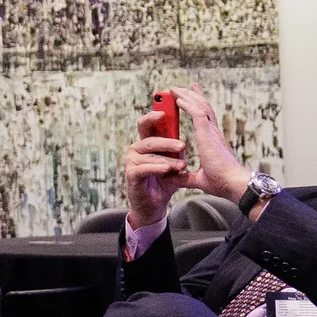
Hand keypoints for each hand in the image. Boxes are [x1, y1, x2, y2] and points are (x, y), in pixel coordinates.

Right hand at [121, 99, 193, 228]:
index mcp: (147, 142)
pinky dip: (158, 167)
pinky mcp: (131, 174)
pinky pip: (144, 167)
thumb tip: (185, 137)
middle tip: (183, 144)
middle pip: (147, 134)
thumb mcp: (174, 162)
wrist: (154, 205)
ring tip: (181, 165)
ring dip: (167, 158)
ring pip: (149, 152)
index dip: (155, 114)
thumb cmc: (163, 182)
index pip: (149, 123)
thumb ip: (176, 150)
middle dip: (166, 139)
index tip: (166, 110)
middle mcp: (137, 148)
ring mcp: (131, 160)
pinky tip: (168, 169)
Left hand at [172, 85, 252, 205]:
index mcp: (213, 140)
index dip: (198, 105)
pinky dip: (188, 105)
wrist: (232, 185)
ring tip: (173, 90)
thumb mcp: (198, 179)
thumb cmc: (222, 183)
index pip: (206, 117)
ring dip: (186, 96)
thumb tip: (171, 179)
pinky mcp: (208, 134)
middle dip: (191, 95)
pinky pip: (197, 113)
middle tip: (179, 88)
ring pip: (200, 107)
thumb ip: (185, 178)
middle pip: (202, 107)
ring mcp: (212, 132)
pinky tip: (178, 100)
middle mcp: (214, 133)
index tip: (192, 94)